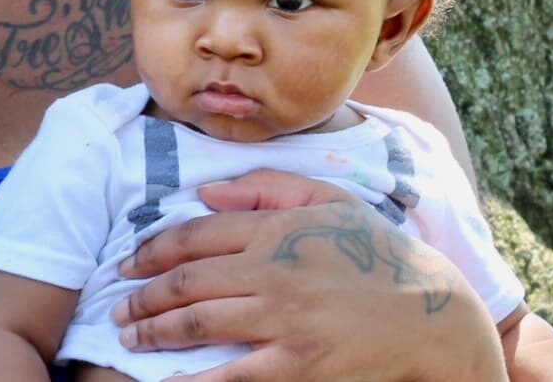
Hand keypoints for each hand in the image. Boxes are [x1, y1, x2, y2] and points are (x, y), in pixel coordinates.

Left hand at [111, 170, 504, 380]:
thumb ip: (265, 189)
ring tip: (130, 337)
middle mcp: (274, 272)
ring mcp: (285, 320)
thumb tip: (204, 194)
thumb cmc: (378, 255)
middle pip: (187, 281)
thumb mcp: (330, 202)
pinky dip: (193, 380)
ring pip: (199, 324)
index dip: (150, 250)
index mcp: (278, 229)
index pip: (194, 236)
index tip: (127, 265)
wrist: (433, 315)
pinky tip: (167, 381)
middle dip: (142, 296)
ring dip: (155, 331)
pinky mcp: (298, 364)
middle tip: (119, 309)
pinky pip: (232, 375)